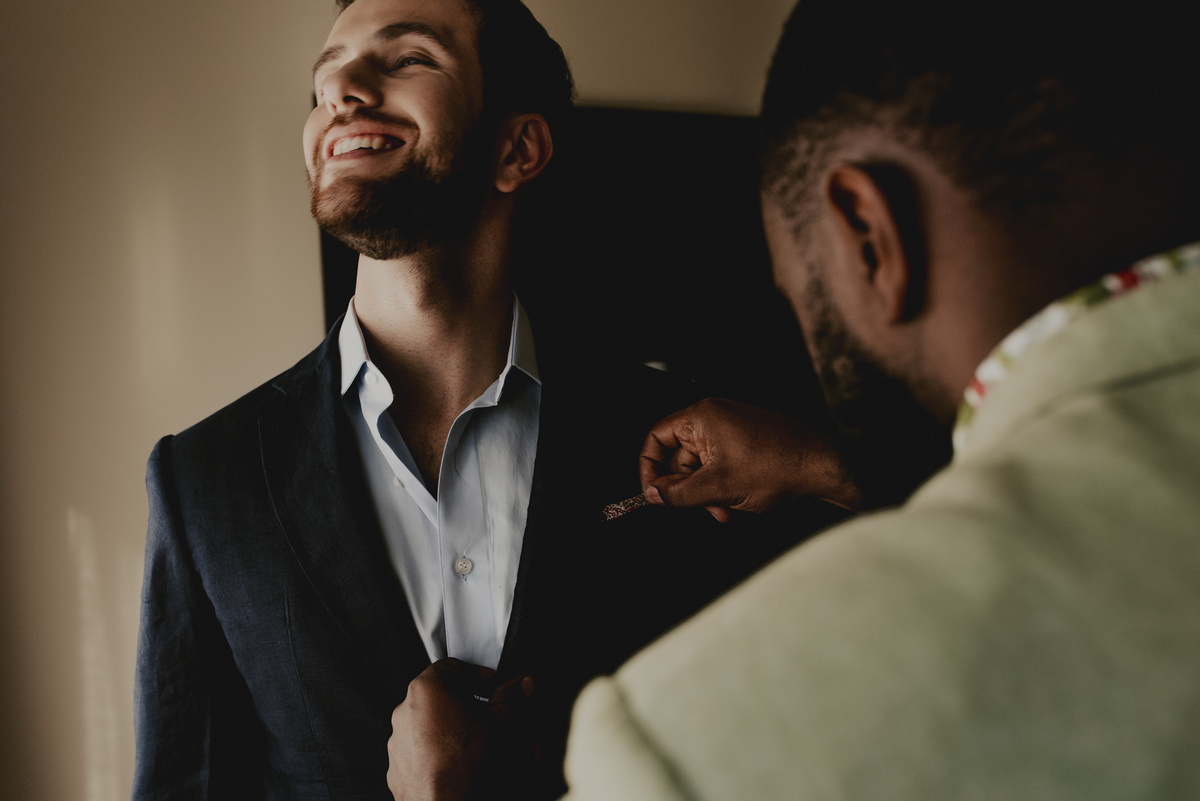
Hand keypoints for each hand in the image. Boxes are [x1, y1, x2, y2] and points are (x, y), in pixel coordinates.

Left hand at [387, 659, 536, 800]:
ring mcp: (399, 740)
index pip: (453, 666)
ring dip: (454, 728)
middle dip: (469, 704)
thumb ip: (510, 697)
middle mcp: (406, 711)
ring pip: (431, 725)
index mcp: (428, 690)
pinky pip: (421, 750)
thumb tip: (522, 685)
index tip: (493, 686)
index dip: (477, 674)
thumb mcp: (499, 722)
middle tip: (490, 716)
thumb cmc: (467, 764)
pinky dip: (439, 752)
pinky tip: (460, 764)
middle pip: (442, 696)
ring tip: (479, 744)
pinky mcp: (398, 766)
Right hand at [639, 397, 858, 520]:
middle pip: (679, 456)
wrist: (820, 465)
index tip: (653, 492)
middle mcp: (714, 418)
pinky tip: (733, 505)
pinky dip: (721, 487)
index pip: (657, 437)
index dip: (649, 467)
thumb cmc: (776, 466)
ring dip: (705, 493)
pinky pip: (719, 466)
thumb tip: (653, 495)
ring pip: (701, 466)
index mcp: (702, 418)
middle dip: (686, 488)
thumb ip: (678, 493)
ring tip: (722, 511)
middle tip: (695, 508)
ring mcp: (731, 431)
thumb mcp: (717, 487)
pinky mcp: (744, 444)